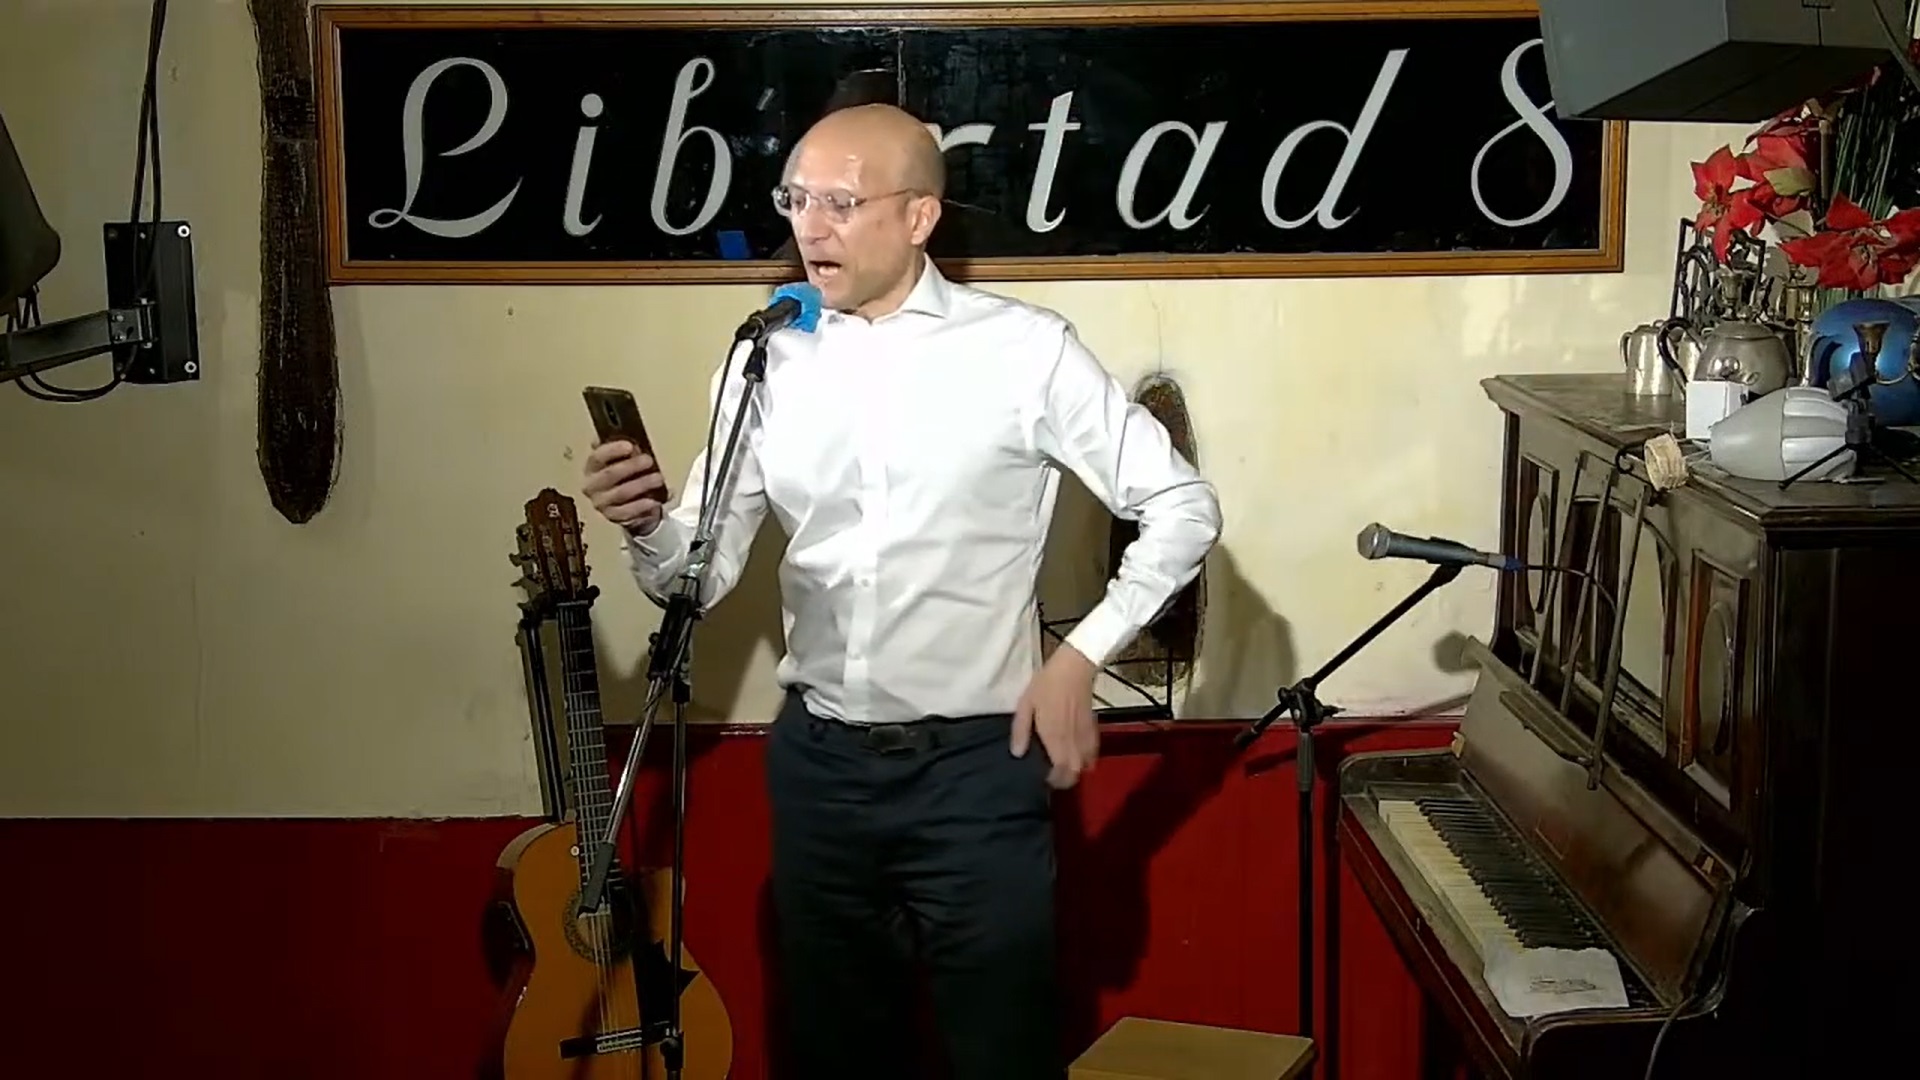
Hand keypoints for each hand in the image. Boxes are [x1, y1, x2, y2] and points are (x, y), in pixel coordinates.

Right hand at [582, 440, 668, 534]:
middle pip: (609, 475)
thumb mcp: (625, 458)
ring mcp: (601, 503)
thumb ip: (626, 449)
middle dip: (630, 466)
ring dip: (641, 484)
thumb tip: (634, 443)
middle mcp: (591, 485)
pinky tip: (654, 500)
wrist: (630, 501)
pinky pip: (627, 512)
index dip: (612, 450)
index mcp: (592, 466)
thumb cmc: (626, 474)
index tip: (629, 445)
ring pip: (621, 493)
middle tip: (648, 460)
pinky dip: (642, 506)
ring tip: (658, 478)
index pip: (597, 457)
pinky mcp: (612, 517)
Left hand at [1011, 644, 1099, 789]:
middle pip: (1074, 774)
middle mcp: (1073, 743)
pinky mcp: (1093, 729)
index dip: (1052, 781)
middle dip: (1064, 780)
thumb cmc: (1047, 685)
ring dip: (1075, 771)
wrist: (1075, 667)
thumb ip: (1021, 731)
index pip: (1059, 773)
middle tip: (1051, 775)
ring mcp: (1086, 737)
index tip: (1041, 778)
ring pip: (1086, 766)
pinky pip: (1093, 753)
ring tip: (1062, 766)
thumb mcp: (1026, 704)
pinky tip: (1075, 752)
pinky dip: (1086, 759)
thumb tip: (1017, 754)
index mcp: (1055, 738)